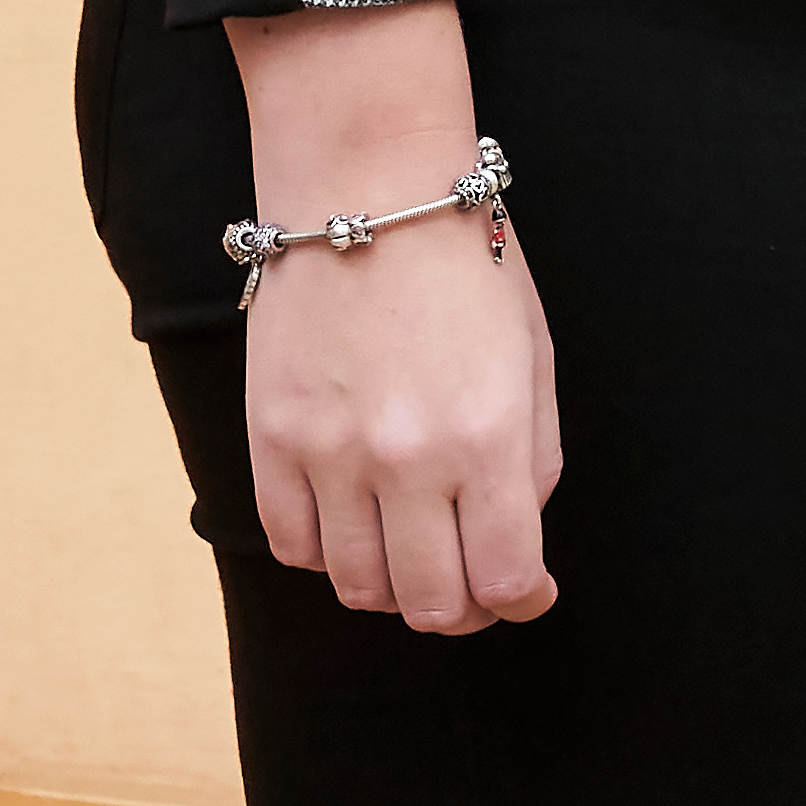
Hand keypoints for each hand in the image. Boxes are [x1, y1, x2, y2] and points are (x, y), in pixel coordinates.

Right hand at [221, 0, 560, 633]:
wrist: (367, 194)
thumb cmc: (466, 269)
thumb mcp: (533, 358)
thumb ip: (534, 458)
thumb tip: (521, 540)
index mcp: (489, 435)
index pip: (504, 577)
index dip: (521, 601)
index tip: (527, 594)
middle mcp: (409, 458)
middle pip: (428, 601)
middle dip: (459, 610)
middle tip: (469, 588)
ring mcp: (331, 454)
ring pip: (357, 586)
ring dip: (391, 587)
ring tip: (412, 553)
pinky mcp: (271, 440)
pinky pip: (292, 544)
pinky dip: (327, 553)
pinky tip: (354, 523)